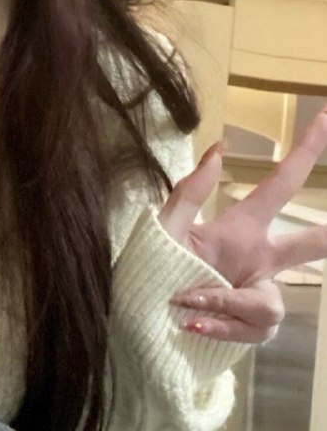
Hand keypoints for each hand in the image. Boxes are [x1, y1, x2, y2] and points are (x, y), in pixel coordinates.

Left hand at [158, 105, 326, 341]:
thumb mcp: (165, 225)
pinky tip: (193, 324)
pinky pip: (253, 329)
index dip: (306, 154)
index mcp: (240, 227)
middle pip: (309, 245)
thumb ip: (191, 190)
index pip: (280, 185)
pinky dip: (219, 326)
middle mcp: (257, 258)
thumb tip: (219, 148)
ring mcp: (258, 294)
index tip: (325, 118)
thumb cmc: (152, 264)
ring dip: (226, 303)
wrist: (140, 314)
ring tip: (189, 300)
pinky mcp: (253, 327)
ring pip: (271, 304)